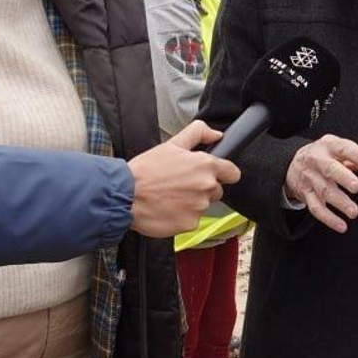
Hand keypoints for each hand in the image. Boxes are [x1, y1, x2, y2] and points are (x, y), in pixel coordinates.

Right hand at [127, 121, 241, 237]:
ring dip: (191, 203)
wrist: (125, 195)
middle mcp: (206, 186)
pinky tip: (167, 209)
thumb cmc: (145, 170)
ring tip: (169, 196)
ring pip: (203, 206)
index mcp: (205, 165)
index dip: (224, 173)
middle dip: (202, 188)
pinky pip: (192, 220)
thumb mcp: (171, 144)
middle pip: (216, 190)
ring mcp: (199, 207)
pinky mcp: (190, 223)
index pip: (232, 172)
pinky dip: (181, 217)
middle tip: (180, 185)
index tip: (215, 175)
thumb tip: (216, 134)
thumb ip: (198, 134)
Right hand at [285, 135, 357, 233]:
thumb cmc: (326, 156)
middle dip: (343, 177)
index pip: (343, 148)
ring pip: (324, 191)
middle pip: (330, 169)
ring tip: (354, 212)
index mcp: (329, 146)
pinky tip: (341, 225)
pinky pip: (316, 208)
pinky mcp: (306, 195)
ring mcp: (311, 178)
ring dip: (339, 202)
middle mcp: (318, 161)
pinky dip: (328, 218)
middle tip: (357, 186)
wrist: (293, 164)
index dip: (357, 155)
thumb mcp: (344, 152)